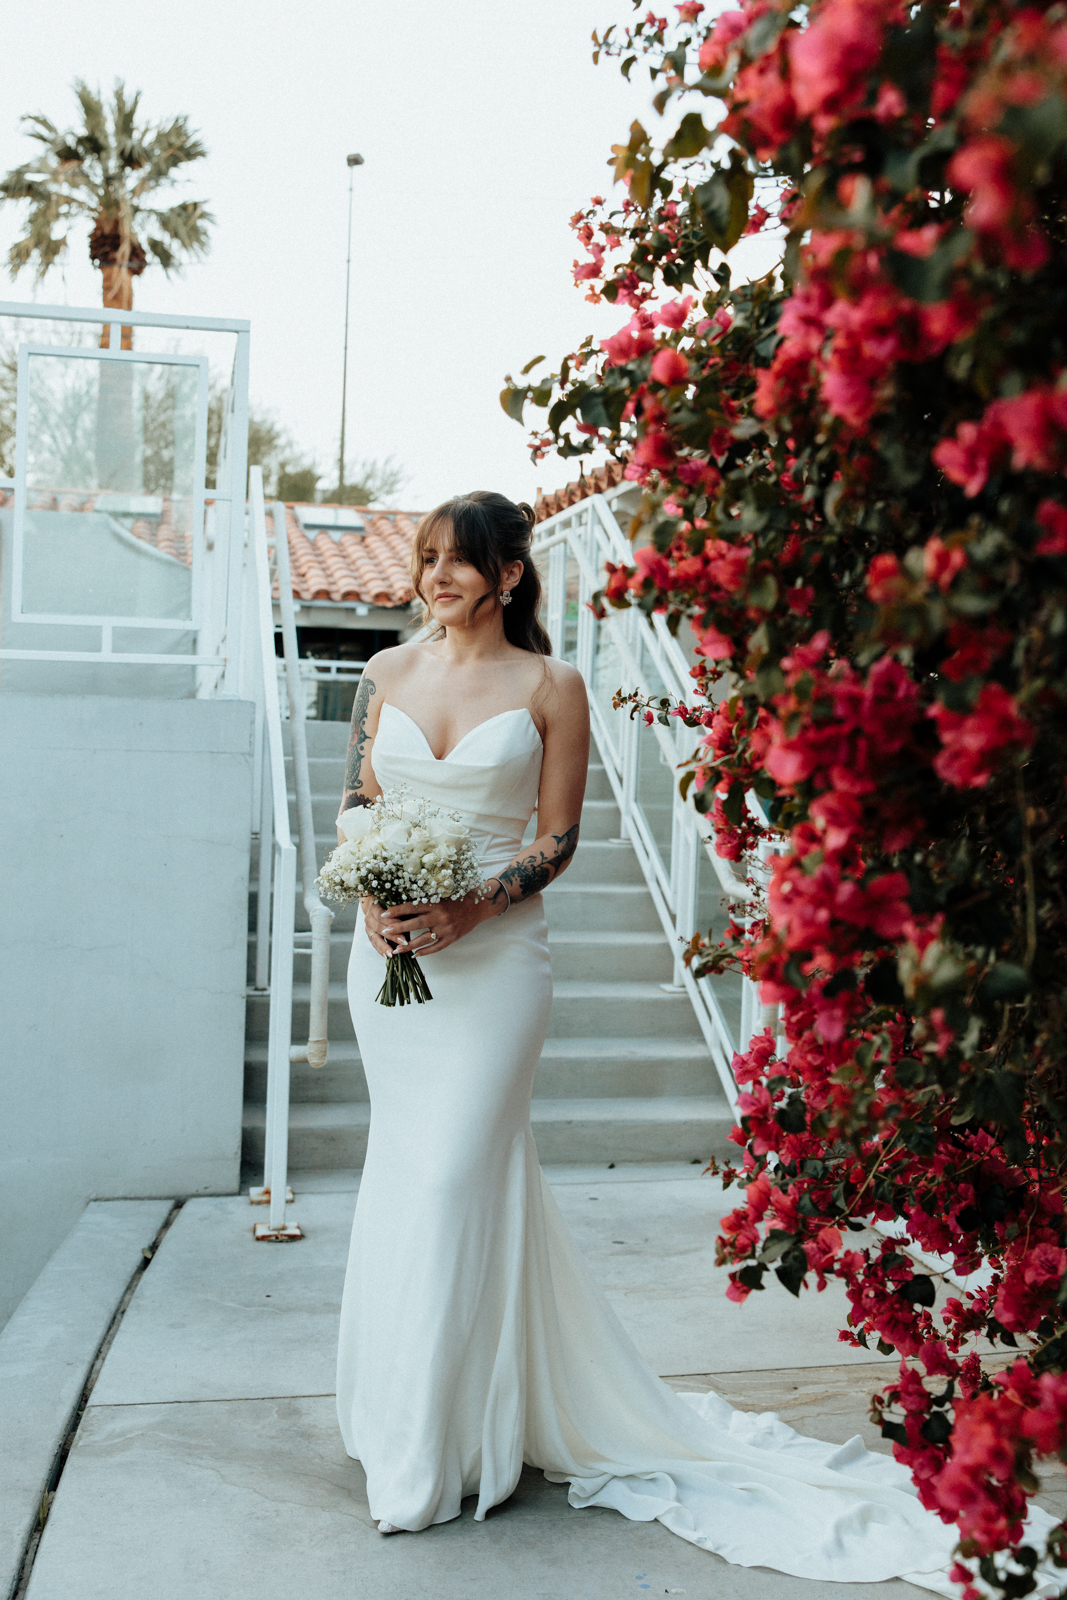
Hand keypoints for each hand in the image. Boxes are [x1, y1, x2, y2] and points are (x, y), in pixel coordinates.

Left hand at [362, 891, 492, 956]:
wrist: (477, 907)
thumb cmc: (456, 900)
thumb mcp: (440, 898)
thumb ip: (424, 905)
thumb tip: (403, 911)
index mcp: (435, 904)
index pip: (412, 907)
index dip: (397, 911)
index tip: (384, 914)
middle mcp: (440, 916)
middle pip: (415, 923)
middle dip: (398, 928)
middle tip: (385, 932)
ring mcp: (446, 929)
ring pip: (424, 939)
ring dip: (409, 945)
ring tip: (396, 950)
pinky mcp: (452, 938)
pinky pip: (436, 947)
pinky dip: (425, 952)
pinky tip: (415, 955)